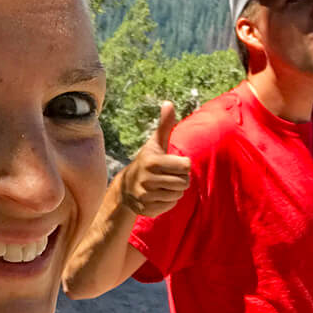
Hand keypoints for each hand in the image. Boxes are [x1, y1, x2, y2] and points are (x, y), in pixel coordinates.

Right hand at [118, 101, 190, 215]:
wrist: (126, 188)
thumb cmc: (147, 162)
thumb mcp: (155, 144)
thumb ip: (165, 125)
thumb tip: (169, 103)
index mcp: (152, 162)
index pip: (185, 166)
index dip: (182, 165)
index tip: (172, 164)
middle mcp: (147, 179)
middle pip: (184, 182)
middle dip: (180, 179)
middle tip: (168, 176)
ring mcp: (146, 196)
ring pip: (178, 195)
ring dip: (175, 191)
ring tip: (162, 185)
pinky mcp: (146, 209)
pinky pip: (170, 206)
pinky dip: (168, 202)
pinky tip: (158, 196)